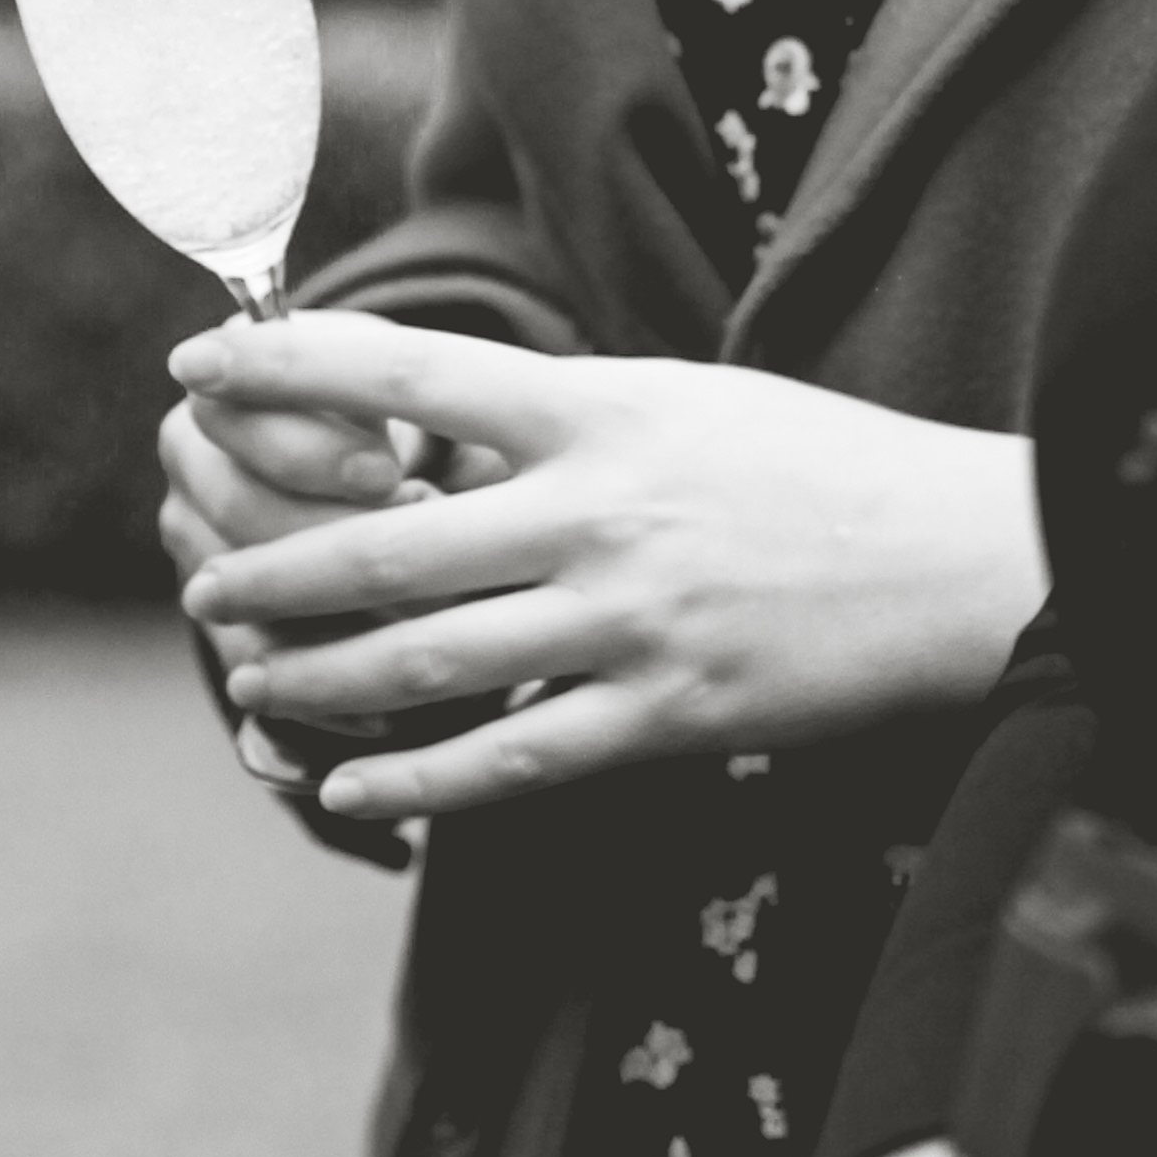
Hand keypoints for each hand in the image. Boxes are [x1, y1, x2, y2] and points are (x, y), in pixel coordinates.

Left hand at [160, 307, 1043, 815]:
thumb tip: (444, 439)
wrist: (959, 559)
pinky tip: (350, 790)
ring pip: (425, 659)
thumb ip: (566, 422)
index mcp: (600, 408)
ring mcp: (627, 619)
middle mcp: (597, 509)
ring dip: (318, 677)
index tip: (197, 366)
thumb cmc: (819, 466)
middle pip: (385, 541)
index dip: (286, 368)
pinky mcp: (665, 716)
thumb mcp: (685, 402)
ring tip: (253, 683)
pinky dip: (415, 782)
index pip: (409, 374)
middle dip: (272, 568)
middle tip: (200, 585)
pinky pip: (511, 759)